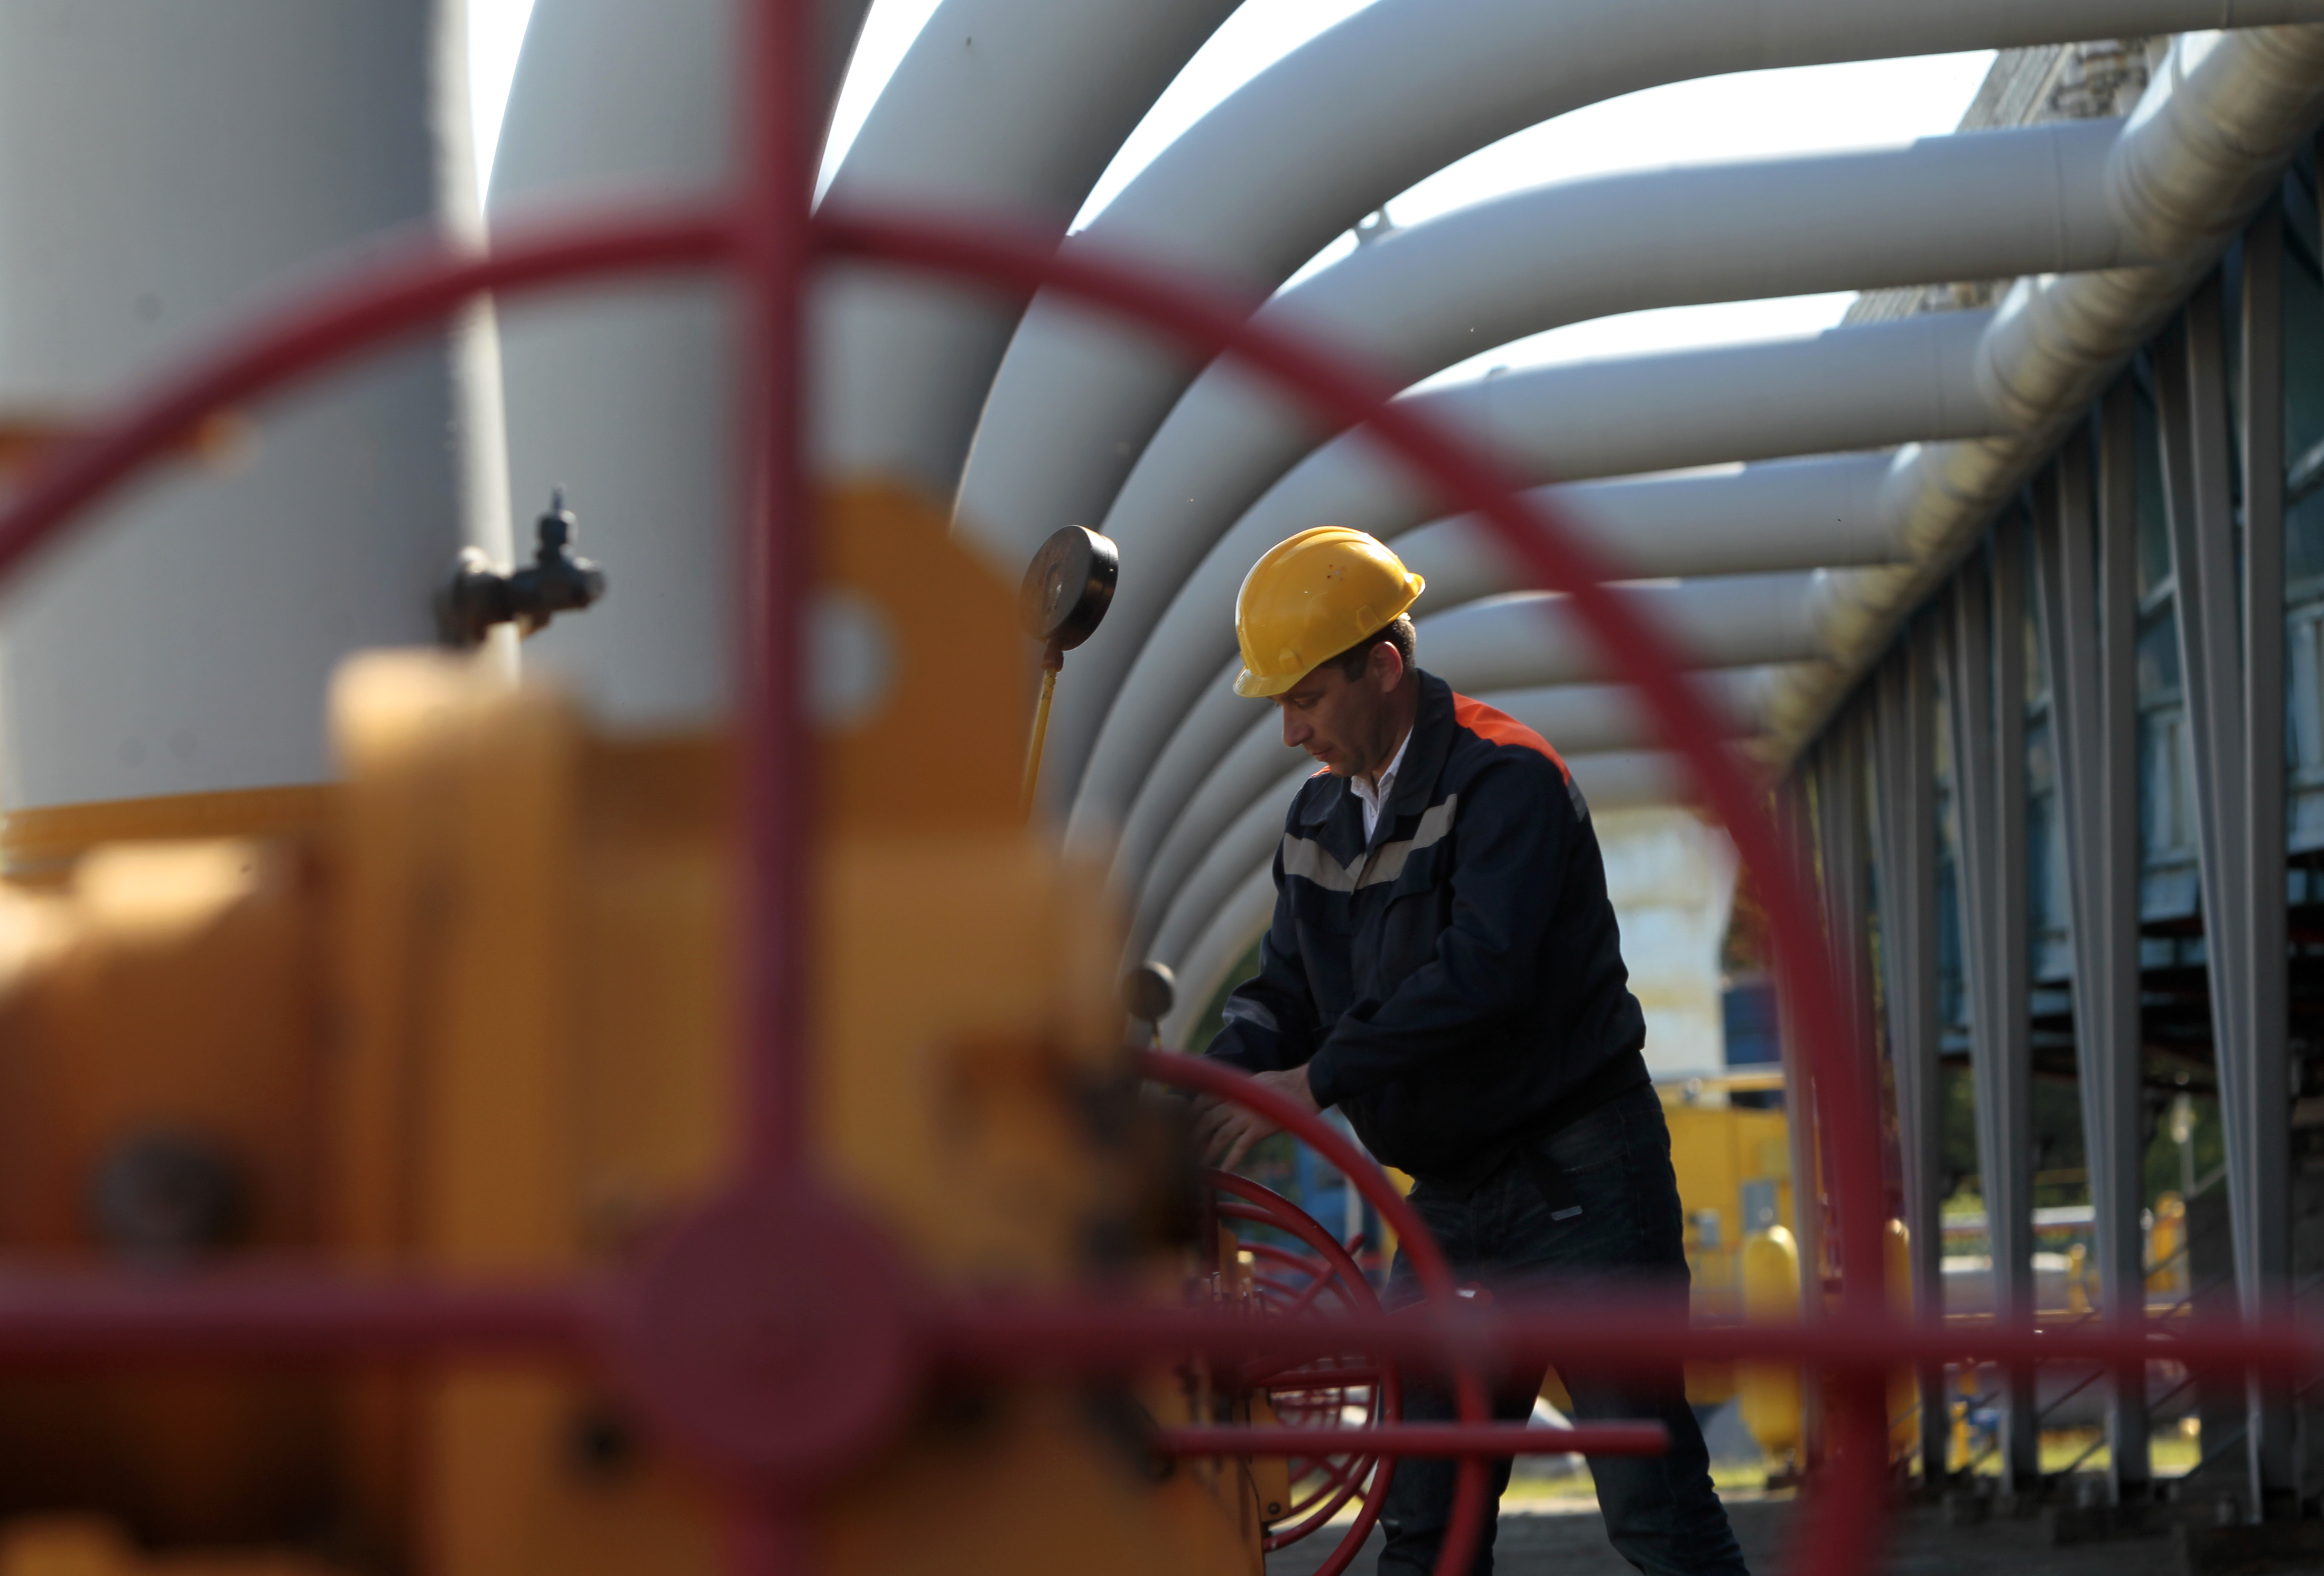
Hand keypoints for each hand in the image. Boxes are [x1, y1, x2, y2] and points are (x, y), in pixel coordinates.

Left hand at [1195, 1066, 1318, 1172]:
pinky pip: (1241, 1147)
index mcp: (1236, 1087)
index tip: (1185, 1124)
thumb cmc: (1289, 1083)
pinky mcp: (1261, 1128)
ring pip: (1220, 1134)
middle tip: (1185, 1149)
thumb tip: (1236, 1098)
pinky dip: (1230, 1160)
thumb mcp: (1259, 1079)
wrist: (1311, 1084)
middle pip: (1207, 1118)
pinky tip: (1223, 1171)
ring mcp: (1248, 1114)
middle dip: (1194, 1135)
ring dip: (1207, 1151)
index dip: (1192, 1112)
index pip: (1205, 1098)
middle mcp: (1237, 1100)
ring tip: (1198, 1165)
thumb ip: (1244, 1090)